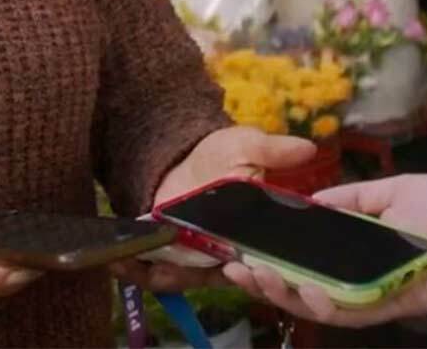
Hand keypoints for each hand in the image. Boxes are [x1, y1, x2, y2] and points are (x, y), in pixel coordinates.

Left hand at [112, 126, 315, 293]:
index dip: (260, 275)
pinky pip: (158, 276)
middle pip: (227, 282)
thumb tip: (307, 147)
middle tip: (180, 269)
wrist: (181, 156)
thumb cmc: (221, 155)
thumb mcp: (246, 145)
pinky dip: (139, 272)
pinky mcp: (170, 259)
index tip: (243, 268)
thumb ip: (273, 150)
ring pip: (188, 281)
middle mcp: (231, 255)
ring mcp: (198, 261)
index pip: (267, 266)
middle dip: (207, 279)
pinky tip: (118, 261)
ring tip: (140, 265)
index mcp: (256, 234)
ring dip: (164, 276)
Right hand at [223, 175, 426, 327]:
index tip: (242, 250)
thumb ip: (350, 200)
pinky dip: (325, 305)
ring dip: (286, 294)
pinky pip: (351, 314)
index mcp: (355, 252)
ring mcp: (372, 294)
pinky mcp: (390, 307)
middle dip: (266, 281)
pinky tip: (302, 290)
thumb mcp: (389, 192)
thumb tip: (309, 202)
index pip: (305, 261)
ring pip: (319, 304)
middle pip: (303, 287)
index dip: (272, 259)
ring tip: (258, 277)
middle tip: (235, 269)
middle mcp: (357, 277)